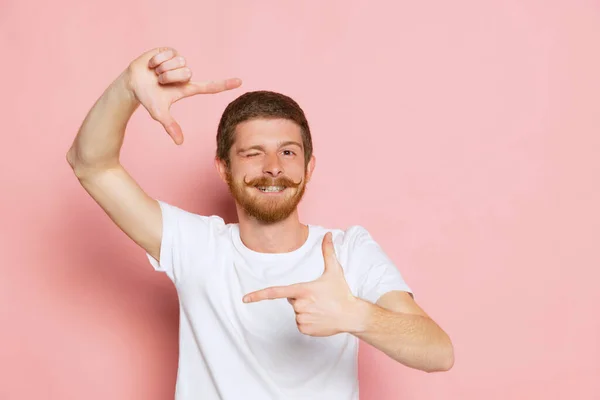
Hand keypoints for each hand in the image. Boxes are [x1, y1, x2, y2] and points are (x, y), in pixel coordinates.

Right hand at [125, 47, 241, 144]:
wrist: (132, 83)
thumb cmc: (148, 98)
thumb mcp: (159, 113)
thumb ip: (170, 126)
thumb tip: (180, 142)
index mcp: (188, 88)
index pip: (210, 87)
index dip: (224, 84)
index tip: (240, 82)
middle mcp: (186, 75)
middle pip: (187, 73)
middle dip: (169, 77)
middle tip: (159, 81)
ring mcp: (179, 62)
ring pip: (178, 63)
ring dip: (162, 69)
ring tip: (155, 73)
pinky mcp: (170, 51)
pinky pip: (168, 54)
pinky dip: (156, 60)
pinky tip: (152, 64)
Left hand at [242, 232, 365, 336]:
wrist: (351, 315)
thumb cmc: (341, 292)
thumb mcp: (334, 271)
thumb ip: (328, 251)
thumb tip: (328, 234)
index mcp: (303, 290)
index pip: (276, 292)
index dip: (259, 295)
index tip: (245, 299)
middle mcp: (300, 305)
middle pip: (292, 300)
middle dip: (302, 298)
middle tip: (318, 298)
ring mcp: (302, 318)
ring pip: (296, 312)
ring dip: (306, 310)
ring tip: (321, 308)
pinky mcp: (305, 329)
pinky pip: (300, 324)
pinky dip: (308, 321)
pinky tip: (320, 318)